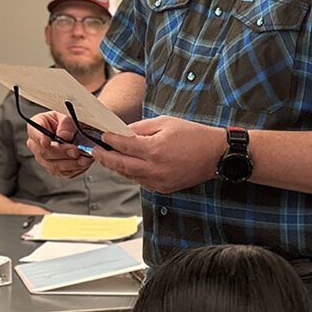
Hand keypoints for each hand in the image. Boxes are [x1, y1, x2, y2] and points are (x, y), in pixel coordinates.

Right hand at [25, 111, 92, 178]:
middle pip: (44, 153)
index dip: (40, 139)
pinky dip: (74, 170)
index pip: (35, 134)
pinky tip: (82, 164)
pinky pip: (62, 172)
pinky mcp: (52, 169)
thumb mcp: (64, 117)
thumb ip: (65, 124)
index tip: (46, 142)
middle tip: (75, 151)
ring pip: (53, 166)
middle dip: (62, 153)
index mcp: (35, 129)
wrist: (66, 133)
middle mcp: (36, 146)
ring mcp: (43, 159)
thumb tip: (64, 136)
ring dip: (70, 164)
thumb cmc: (62, 124)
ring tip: (83, 160)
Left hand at [93, 116, 225, 192]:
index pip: (122, 145)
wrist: (216, 155)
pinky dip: (131, 173)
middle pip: (120, 164)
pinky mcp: (164, 188)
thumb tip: (123, 131)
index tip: (101, 135)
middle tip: (94, 150)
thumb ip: (141, 128)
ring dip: (116, 166)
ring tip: (107, 156)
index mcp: (154, 150)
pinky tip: (127, 165)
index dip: (109, 140)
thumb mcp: (165, 123)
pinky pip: (141, 181)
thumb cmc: (193, 135)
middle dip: (104, 157)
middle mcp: (154, 169)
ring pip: (129, 175)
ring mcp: (159, 181)